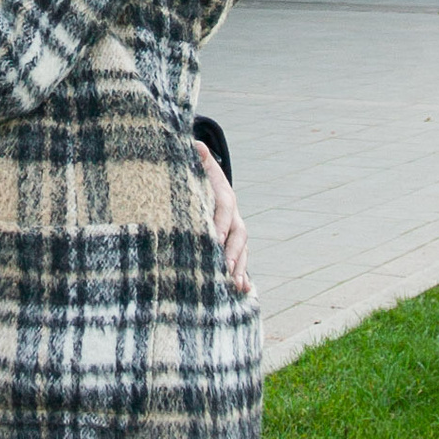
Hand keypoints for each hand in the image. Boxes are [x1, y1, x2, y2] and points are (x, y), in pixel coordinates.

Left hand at [200, 149, 252, 295]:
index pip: (224, 209)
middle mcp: (234, 216)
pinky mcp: (233, 246)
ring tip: (235, 286)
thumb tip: (195, 146)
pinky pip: (240, 261)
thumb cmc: (196, 179)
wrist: (207, 186)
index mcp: (224, 196)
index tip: (214, 238)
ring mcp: (236, 232)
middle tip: (224, 271)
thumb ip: (196, 160)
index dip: (220, 223)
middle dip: (231, 253)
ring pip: (241, 251)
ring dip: (239, 268)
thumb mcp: (196, 168)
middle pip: (237, 235)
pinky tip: (243, 292)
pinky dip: (243, 276)